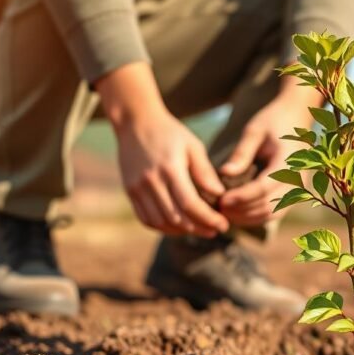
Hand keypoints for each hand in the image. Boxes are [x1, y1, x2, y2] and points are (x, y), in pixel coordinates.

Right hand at [96, 62, 228, 235]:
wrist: (136, 123)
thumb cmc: (170, 133)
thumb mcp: (193, 146)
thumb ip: (205, 171)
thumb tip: (220, 195)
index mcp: (170, 169)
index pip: (190, 204)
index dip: (208, 218)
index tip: (223, 224)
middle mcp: (151, 181)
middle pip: (176, 217)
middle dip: (199, 228)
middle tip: (215, 230)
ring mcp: (137, 188)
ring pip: (160, 222)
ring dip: (181, 231)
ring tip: (199, 229)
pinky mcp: (130, 192)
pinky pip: (146, 219)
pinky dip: (163, 227)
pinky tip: (179, 226)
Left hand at [218, 78, 322, 225]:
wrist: (297, 117)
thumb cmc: (274, 120)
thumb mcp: (255, 130)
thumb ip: (242, 153)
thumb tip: (224, 173)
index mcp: (289, 160)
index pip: (264, 187)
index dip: (242, 197)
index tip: (222, 200)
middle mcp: (298, 178)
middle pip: (268, 205)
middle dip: (242, 210)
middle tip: (218, 210)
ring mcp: (299, 188)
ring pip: (272, 213)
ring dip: (248, 217)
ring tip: (225, 213)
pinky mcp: (294, 193)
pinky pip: (276, 211)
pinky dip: (257, 216)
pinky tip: (238, 212)